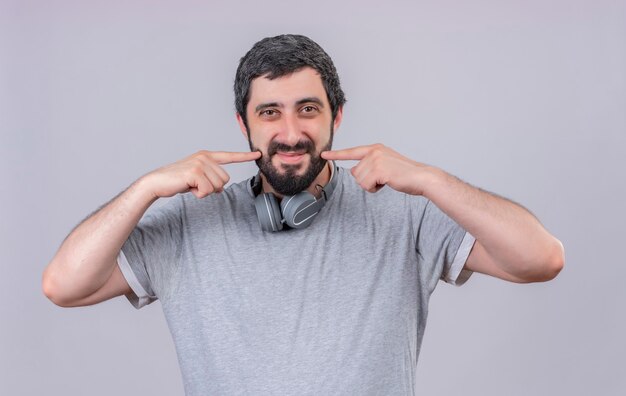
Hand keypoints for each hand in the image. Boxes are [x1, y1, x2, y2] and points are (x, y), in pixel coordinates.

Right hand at [140, 150, 260, 198]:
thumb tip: (221, 188)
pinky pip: (207, 190)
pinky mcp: (195, 172)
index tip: (258, 154)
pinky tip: (188, 187)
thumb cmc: (177, 181)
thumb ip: (211, 179)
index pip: (229, 156)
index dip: (244, 156)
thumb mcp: (198, 179)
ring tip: (191, 185)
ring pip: (217, 186)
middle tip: (196, 185)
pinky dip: (199, 194)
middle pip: (225, 180)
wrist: (157, 182)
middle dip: (212, 187)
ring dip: (205, 191)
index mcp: (207, 156)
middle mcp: (205, 157)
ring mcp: (200, 163)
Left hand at [321, 144, 433, 195]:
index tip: (323, 155)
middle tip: (384, 178)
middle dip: (367, 181)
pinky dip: (375, 189)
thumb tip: (353, 171)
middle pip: (355, 173)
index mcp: (375, 148)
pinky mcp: (378, 169)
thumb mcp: (384, 165)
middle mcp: (374, 151)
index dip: (336, 154)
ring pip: (360, 180)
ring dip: (372, 185)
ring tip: (387, 180)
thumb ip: (368, 165)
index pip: (352, 152)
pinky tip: (387, 183)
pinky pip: (366, 185)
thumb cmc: (404, 174)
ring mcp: (376, 159)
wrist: (421, 177)